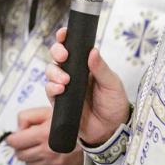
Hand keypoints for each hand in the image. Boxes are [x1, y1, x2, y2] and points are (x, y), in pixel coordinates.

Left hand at [5, 107, 82, 164]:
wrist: (93, 137)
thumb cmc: (69, 123)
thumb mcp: (47, 112)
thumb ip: (27, 117)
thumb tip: (17, 131)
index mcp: (43, 135)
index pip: (15, 142)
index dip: (13, 139)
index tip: (15, 138)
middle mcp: (47, 152)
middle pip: (20, 155)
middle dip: (21, 148)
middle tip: (28, 143)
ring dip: (31, 158)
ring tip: (40, 150)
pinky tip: (46, 159)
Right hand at [45, 27, 130, 145]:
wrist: (111, 130)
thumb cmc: (114, 104)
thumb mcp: (112, 85)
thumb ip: (101, 69)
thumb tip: (93, 51)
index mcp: (86, 65)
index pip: (73, 47)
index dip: (65, 38)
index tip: (63, 34)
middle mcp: (73, 73)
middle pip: (57, 56)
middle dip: (56, 52)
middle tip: (63, 56)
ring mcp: (65, 86)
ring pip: (51, 72)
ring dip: (54, 72)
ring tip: (66, 80)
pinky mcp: (59, 102)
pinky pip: (50, 91)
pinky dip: (52, 88)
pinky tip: (60, 89)